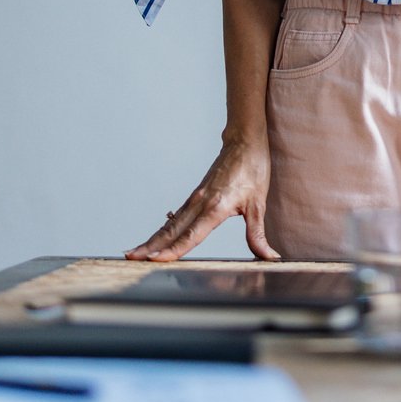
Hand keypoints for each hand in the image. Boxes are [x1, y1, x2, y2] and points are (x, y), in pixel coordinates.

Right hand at [126, 138, 278, 261]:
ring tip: (134, 252)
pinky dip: (163, 229)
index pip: (191, 235)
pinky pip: (176, 217)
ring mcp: (195, 199)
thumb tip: (269, 256)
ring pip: (170, 224)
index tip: (155, 260)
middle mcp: (200, 203)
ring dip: (152, 239)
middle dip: (151, 247)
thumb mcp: (259, 204)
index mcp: (215, 207)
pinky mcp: (195, 197)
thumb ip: (257, 234)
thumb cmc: (253, 169)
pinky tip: (155, 238)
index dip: (173, 250)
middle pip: (171, 230)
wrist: (244, 142)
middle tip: (131, 259)